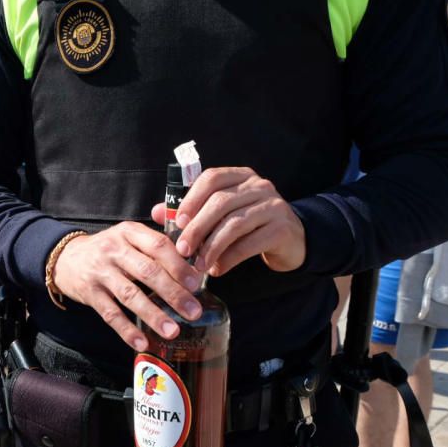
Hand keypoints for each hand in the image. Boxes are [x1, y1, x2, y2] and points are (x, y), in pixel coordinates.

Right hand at [51, 223, 204, 351]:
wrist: (65, 257)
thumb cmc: (108, 249)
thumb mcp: (129, 237)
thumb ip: (156, 245)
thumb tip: (194, 266)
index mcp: (129, 232)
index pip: (158, 245)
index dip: (178, 265)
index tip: (196, 283)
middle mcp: (114, 250)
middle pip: (147, 272)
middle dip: (173, 293)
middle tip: (194, 311)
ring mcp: (100, 272)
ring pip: (130, 295)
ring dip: (153, 315)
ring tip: (173, 331)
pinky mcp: (89, 293)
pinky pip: (110, 314)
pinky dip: (127, 330)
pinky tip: (142, 342)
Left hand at [151, 167, 304, 276]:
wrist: (291, 240)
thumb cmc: (249, 225)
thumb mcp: (221, 215)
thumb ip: (190, 212)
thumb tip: (156, 212)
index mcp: (240, 177)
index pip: (212, 178)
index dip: (191, 199)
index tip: (177, 221)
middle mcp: (259, 185)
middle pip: (220, 202)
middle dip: (197, 227)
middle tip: (182, 249)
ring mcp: (273, 205)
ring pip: (234, 224)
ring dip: (211, 247)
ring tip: (198, 265)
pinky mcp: (282, 228)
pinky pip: (250, 244)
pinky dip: (230, 258)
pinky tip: (217, 269)